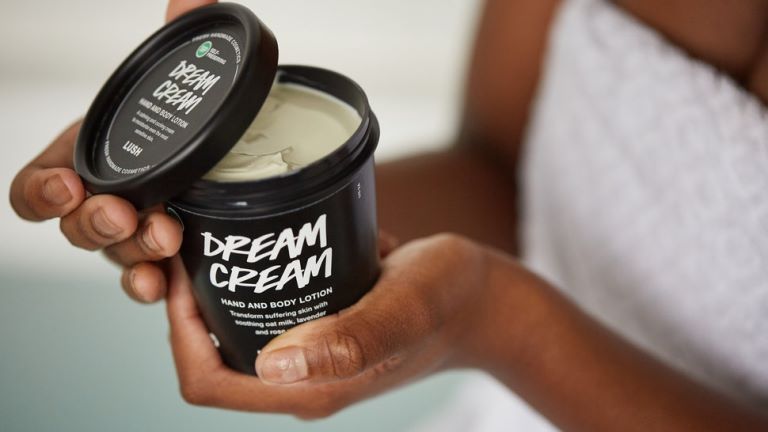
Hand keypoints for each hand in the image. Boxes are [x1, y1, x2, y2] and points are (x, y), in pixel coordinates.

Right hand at [8, 0, 216, 302]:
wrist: (238, 157)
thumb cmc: (189, 126)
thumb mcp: (181, 83)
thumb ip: (180, 42)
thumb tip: (190, 1)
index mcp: (90, 162)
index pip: (36, 190)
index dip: (40, 194)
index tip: (67, 185)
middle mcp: (105, 202)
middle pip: (78, 228)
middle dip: (96, 224)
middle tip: (124, 212)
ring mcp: (136, 234)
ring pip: (117, 256)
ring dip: (133, 255)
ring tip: (164, 243)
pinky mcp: (170, 257)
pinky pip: (153, 281)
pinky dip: (158, 287)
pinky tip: (171, 288)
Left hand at [165, 233, 492, 417]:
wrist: (482, 301)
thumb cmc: (449, 300)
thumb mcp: (404, 309)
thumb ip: (349, 340)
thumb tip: (272, 365)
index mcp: (312, 388)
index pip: (210, 383)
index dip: (180, 334)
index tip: (182, 275)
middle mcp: (303, 379)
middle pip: (213, 357)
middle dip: (189, 307)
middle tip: (190, 246)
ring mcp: (311, 358)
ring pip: (237, 334)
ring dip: (217, 292)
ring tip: (214, 239)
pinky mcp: (322, 333)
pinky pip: (268, 315)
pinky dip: (253, 283)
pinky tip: (258, 245)